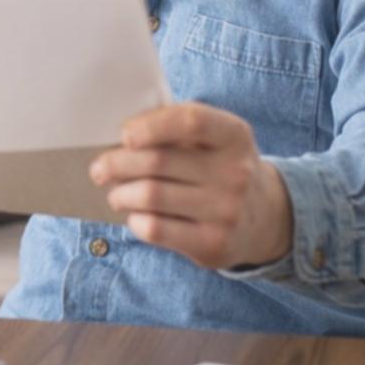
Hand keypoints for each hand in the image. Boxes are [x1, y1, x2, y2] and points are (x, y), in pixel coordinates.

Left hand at [90, 103, 293, 270]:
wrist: (265, 218)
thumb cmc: (219, 168)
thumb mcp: (214, 140)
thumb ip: (175, 128)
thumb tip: (116, 138)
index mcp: (234, 135)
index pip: (191, 120)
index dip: (151, 125)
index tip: (124, 134)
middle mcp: (236, 172)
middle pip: (158, 162)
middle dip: (117, 164)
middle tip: (100, 169)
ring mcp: (227, 210)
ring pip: (151, 196)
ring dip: (120, 194)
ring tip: (116, 195)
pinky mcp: (213, 244)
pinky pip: (156, 229)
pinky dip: (135, 221)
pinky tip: (136, 216)